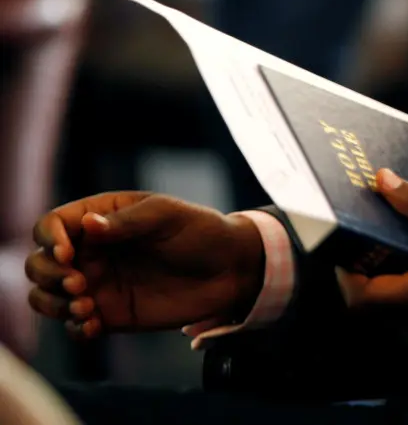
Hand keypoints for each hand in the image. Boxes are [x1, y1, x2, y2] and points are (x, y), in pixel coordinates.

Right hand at [25, 192, 263, 340]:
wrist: (231, 268)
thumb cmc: (201, 231)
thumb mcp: (168, 215)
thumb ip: (129, 221)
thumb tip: (87, 225)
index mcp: (101, 218)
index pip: (53, 224)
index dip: (49, 238)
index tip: (67, 253)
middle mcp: (92, 251)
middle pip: (40, 263)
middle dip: (47, 275)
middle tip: (79, 283)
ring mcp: (98, 283)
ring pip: (48, 296)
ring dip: (54, 303)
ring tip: (85, 307)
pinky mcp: (110, 313)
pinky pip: (74, 325)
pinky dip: (74, 328)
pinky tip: (92, 326)